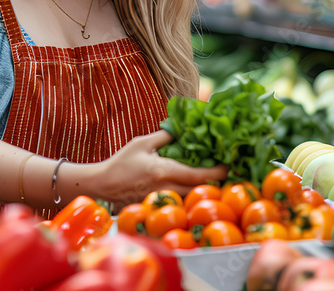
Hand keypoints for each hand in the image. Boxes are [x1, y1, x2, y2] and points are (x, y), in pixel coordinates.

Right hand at [98, 130, 227, 207]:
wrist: (103, 184)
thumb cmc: (122, 162)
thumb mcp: (143, 142)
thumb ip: (165, 136)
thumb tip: (184, 129)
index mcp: (164, 171)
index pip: (199, 175)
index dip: (218, 172)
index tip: (230, 166)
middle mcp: (167, 188)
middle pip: (200, 190)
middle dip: (216, 182)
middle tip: (228, 172)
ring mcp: (163, 199)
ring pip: (192, 197)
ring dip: (204, 189)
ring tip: (215, 178)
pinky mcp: (159, 204)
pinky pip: (181, 201)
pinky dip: (191, 194)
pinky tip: (195, 187)